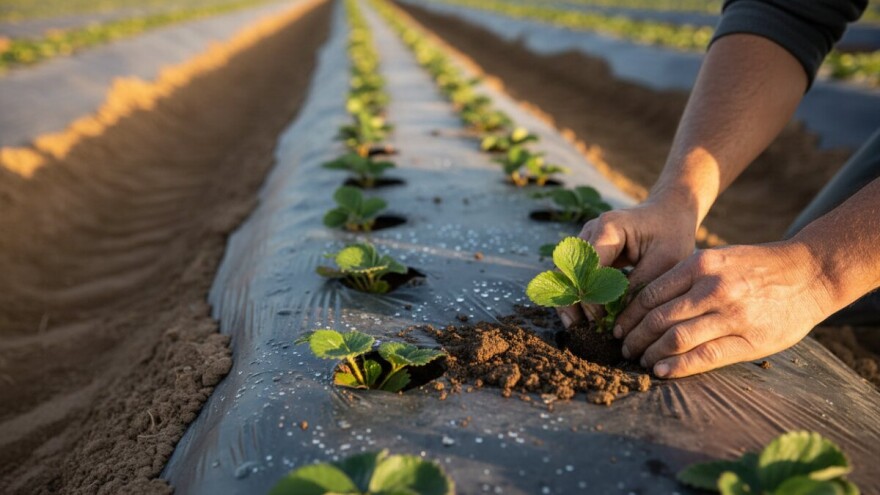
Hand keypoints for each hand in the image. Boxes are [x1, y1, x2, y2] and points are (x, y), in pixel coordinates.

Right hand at [557, 196, 697, 327]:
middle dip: (572, 302)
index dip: (592, 297)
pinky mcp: (587, 252)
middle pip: (568, 271)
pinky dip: (576, 296)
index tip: (604, 322)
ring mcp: (584, 241)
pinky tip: (583, 319)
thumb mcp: (665, 262)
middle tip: (583, 331)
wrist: (669, 212)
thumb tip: (617, 322)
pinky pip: (573, 276)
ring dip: (569, 301)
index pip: (589, 268)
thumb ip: (639, 289)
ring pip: (564, 274)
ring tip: (578, 329)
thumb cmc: (671, 234)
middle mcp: (589, 232)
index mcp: (608, 228)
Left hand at [616, 242, 833, 377]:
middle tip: (624, 348)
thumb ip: (686, 277)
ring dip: (652, 353)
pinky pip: (705, 356)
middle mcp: (713, 288)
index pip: (650, 294)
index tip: (619, 327)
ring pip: (676, 338)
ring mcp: (732, 315)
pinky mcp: (750, 340)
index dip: (629, 315)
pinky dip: (678, 366)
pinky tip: (662, 370)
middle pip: (658, 318)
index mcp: (700, 265)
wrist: (810, 273)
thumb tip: (644, 302)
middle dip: (635, 337)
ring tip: (642, 360)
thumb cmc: (757, 267)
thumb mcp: (718, 258)